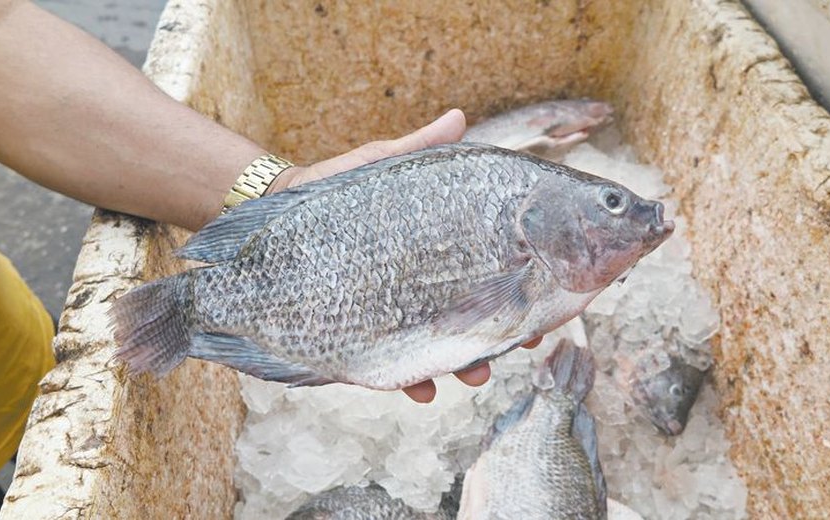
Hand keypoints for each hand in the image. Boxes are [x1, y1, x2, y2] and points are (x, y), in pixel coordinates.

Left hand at [265, 109, 539, 401]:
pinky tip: (421, 390)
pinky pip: (391, 367)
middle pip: (477, 317)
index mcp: (440, 253)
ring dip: (462, 366)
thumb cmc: (340, 188)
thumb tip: (458, 117)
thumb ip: (420, 148)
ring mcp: (395, 316)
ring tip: (473, 374)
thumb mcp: (382, 165)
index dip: (525, 289)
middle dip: (504, 334)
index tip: (550, 299)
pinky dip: (409, 382)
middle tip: (524, 341)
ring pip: (440, 350)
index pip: (495, 274)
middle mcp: (425, 289)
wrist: (279, 217)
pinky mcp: (362, 337)